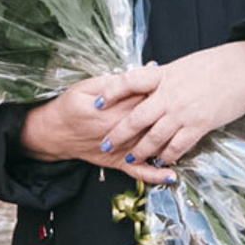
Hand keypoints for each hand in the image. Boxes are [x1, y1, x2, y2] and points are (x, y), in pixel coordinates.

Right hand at [18, 87, 176, 184]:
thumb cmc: (70, 106)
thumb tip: (148, 69)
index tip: (183, 86)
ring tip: (191, 139)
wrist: (53, 132)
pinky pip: (138, 171)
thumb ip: (118, 80)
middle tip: (191, 108)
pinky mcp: (117, 163)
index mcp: (113, 110)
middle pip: (153, 123)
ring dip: (171, 146)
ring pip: (150, 148)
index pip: (146, 99)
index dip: (166, 93)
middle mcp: (119, 132)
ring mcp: (120, 150)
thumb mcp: (89, 85)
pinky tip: (172, 175)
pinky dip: (155, 175)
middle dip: (172, 117)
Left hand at [89, 40, 244, 171]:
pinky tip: (161, 162)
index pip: (128, 81)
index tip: (97, 102)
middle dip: (117, 134)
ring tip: (130, 158)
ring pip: (153, 137)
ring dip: (140, 151)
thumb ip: (163, 77)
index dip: (111, 92)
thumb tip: (146, 80)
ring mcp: (183, 113)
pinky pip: (177, 147)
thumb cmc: (215, 65)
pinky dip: (167, 156)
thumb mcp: (183, 65)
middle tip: (104, 143)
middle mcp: (169, 95)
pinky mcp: (198, 126)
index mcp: (163, 75)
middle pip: (135, 118)